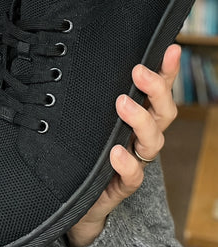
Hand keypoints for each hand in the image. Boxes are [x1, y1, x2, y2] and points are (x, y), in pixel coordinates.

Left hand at [66, 44, 180, 246]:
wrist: (76, 197)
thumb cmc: (85, 148)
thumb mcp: (91, 117)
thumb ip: (96, 93)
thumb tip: (87, 54)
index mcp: (139, 115)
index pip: (158, 90)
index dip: (167, 70)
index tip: (171, 48)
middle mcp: (142, 136)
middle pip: (164, 112)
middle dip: (156, 90)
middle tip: (139, 72)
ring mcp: (135, 160)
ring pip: (152, 141)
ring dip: (140, 120)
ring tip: (123, 104)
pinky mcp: (123, 183)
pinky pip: (133, 175)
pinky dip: (127, 163)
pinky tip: (116, 153)